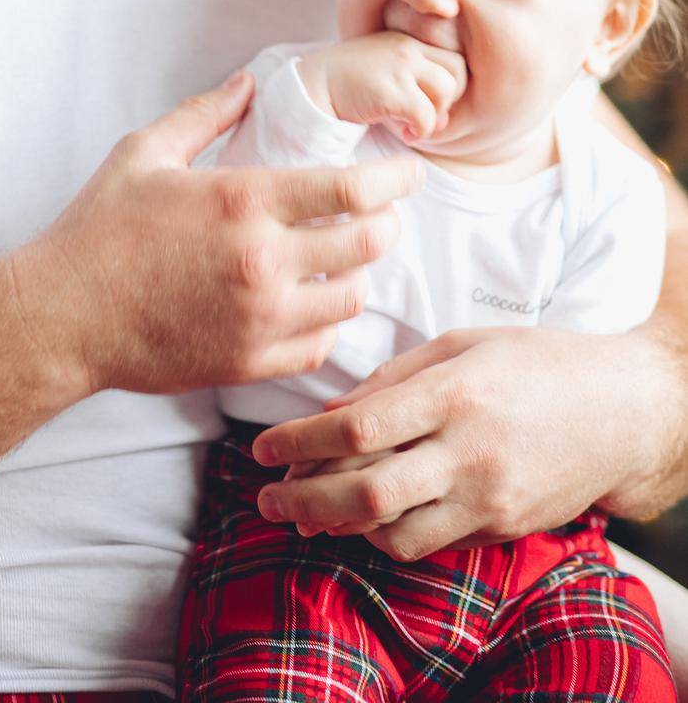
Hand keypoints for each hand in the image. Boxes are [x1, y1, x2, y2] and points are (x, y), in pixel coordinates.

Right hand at [19, 70, 422, 399]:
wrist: (64, 317)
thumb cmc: (99, 230)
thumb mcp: (144, 152)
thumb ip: (204, 114)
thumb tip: (246, 81)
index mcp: (243, 201)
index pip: (352, 190)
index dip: (393, 179)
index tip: (409, 173)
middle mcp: (263, 261)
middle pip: (367, 244)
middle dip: (387, 225)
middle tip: (384, 215)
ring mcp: (261, 319)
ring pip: (351, 298)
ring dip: (359, 275)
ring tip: (347, 260)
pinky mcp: (250, 362)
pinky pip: (321, 347)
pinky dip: (329, 324)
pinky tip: (315, 305)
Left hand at [246, 325, 643, 559]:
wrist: (623, 413)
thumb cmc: (538, 362)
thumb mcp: (464, 343)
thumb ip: (395, 377)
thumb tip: (334, 411)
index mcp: (454, 393)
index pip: (358, 428)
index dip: (300, 442)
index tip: (263, 447)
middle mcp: (469, 452)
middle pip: (366, 493)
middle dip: (303, 500)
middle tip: (267, 497)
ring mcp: (488, 499)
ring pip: (393, 532)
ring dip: (339, 526)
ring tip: (304, 511)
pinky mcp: (502, 529)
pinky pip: (429, 543)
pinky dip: (387, 534)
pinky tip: (364, 516)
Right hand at [298, 33, 466, 143]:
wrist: (309, 88)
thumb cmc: (346, 86)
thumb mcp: (382, 74)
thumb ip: (415, 88)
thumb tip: (444, 121)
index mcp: (405, 40)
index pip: (452, 59)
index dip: (448, 86)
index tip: (427, 104)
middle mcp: (406, 47)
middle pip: (457, 72)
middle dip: (447, 100)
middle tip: (423, 116)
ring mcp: (399, 65)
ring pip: (447, 92)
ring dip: (434, 116)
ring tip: (411, 126)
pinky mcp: (391, 89)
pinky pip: (426, 116)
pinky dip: (420, 131)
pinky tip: (402, 133)